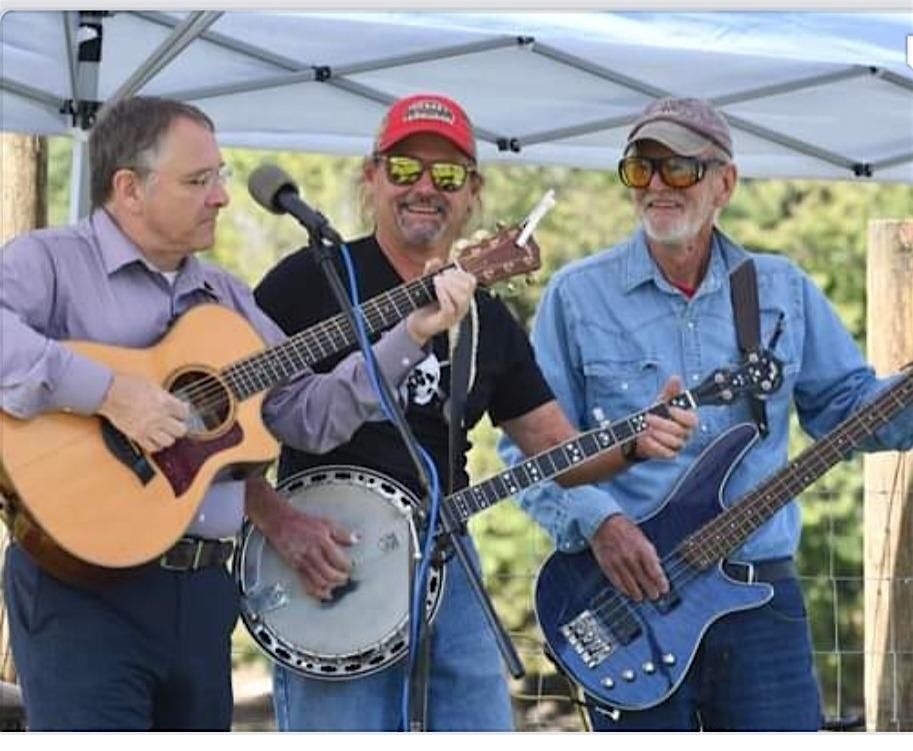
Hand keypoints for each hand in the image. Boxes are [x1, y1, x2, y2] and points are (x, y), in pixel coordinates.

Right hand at [98, 372, 188, 451]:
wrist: (109, 392)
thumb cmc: (129, 385)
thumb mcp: (153, 385)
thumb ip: (167, 397)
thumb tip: (179, 404)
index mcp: (165, 402)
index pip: (185, 413)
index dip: (183, 412)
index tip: (180, 412)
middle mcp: (159, 417)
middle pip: (181, 430)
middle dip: (179, 427)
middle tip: (175, 423)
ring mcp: (148, 428)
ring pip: (169, 441)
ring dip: (168, 437)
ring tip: (164, 432)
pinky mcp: (137, 435)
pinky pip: (153, 448)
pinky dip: (156, 445)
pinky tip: (154, 438)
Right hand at [244, 477, 354, 600]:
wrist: (281, 522)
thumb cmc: (302, 522)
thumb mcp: (327, 523)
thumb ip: (343, 533)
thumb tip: (356, 539)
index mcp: (322, 542)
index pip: (339, 561)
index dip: (348, 567)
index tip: (351, 567)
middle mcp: (312, 553)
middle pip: (329, 574)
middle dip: (340, 579)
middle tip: (346, 579)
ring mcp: (303, 562)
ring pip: (318, 581)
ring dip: (330, 587)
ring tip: (337, 586)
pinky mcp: (296, 567)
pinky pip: (306, 583)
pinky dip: (316, 592)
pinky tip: (323, 594)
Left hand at [405, 260, 475, 344]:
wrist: (414, 322)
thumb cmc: (423, 303)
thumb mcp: (426, 284)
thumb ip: (431, 272)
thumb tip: (435, 260)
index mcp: (462, 296)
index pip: (471, 281)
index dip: (459, 272)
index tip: (444, 271)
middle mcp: (462, 306)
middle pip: (469, 287)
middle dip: (454, 277)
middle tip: (438, 277)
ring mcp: (456, 315)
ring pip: (462, 297)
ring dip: (449, 285)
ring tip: (436, 282)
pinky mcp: (446, 321)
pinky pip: (450, 307)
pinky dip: (443, 295)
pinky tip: (436, 288)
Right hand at [591, 514, 667, 601]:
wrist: (604, 522)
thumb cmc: (625, 529)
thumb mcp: (642, 538)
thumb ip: (650, 553)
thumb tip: (658, 567)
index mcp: (642, 549)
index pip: (655, 571)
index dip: (660, 582)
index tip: (664, 590)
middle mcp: (631, 557)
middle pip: (644, 580)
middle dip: (651, 590)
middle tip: (654, 596)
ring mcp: (618, 562)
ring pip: (630, 584)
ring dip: (636, 593)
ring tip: (640, 597)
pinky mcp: (607, 565)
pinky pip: (616, 581)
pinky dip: (623, 588)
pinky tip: (627, 592)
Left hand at [629, 375, 696, 460]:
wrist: (645, 431)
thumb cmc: (659, 414)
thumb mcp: (663, 400)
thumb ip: (671, 391)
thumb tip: (676, 378)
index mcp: (689, 419)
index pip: (692, 420)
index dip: (681, 415)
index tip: (668, 409)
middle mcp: (687, 433)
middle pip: (680, 431)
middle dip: (662, 423)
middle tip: (648, 417)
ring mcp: (680, 445)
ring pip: (673, 442)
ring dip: (657, 434)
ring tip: (646, 428)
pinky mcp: (671, 454)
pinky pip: (666, 453)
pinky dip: (654, 445)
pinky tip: (646, 438)